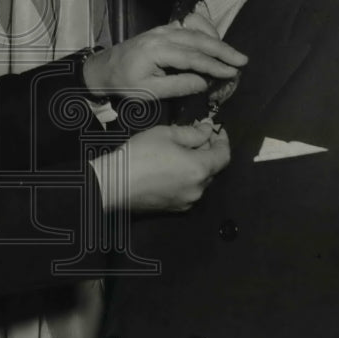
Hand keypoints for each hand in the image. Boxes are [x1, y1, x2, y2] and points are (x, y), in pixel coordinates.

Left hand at [82, 23, 246, 99]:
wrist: (102, 69)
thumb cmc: (123, 84)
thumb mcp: (148, 92)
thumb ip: (177, 86)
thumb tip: (204, 82)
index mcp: (157, 51)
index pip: (192, 57)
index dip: (214, 65)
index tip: (231, 72)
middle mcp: (161, 35)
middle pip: (197, 39)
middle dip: (222, 50)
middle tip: (242, 60)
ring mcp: (161, 30)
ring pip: (194, 31)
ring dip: (215, 40)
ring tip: (232, 53)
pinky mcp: (161, 30)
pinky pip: (186, 26)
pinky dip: (203, 31)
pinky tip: (214, 38)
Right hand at [90, 124, 229, 212]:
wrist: (114, 184)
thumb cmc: (141, 154)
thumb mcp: (166, 134)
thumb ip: (192, 133)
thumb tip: (207, 130)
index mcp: (200, 169)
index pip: (224, 155)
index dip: (222, 140)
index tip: (216, 128)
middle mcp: (199, 189)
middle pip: (212, 168)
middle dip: (208, 151)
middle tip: (196, 136)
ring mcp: (186, 202)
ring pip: (199, 181)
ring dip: (196, 166)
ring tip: (181, 152)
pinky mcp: (173, 209)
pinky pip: (187, 190)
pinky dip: (186, 178)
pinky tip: (171, 169)